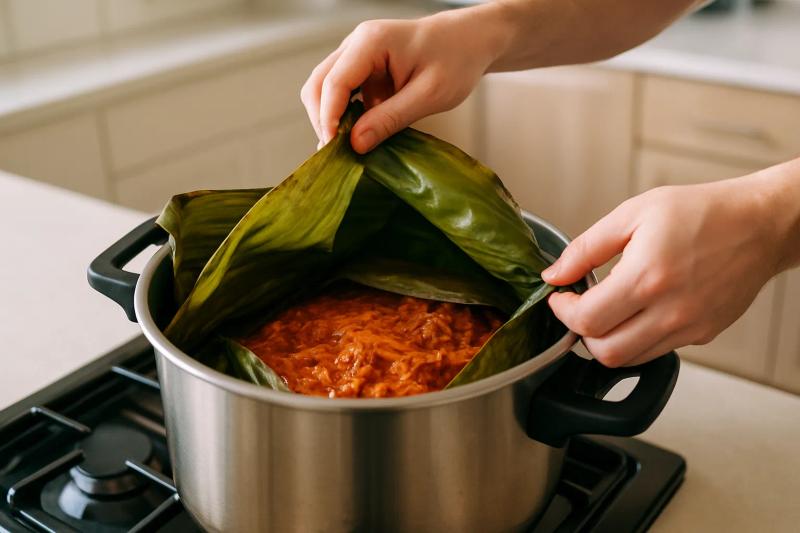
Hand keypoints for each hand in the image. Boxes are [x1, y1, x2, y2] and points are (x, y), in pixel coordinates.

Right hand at [300, 11, 498, 152]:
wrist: (471, 40)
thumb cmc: (458, 59)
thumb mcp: (429, 94)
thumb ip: (391, 119)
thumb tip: (355, 144)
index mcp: (371, 42)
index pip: (334, 83)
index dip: (328, 119)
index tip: (334, 150)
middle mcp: (356, 43)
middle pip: (318, 84)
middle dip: (323, 120)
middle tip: (337, 154)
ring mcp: (357, 54)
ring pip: (324, 89)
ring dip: (330, 119)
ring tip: (346, 149)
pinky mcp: (363, 68)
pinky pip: (342, 93)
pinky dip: (345, 116)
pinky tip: (358, 136)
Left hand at [542, 177, 779, 367]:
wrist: (760, 224)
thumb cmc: (701, 212)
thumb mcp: (633, 214)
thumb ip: (586, 248)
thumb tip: (554, 275)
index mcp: (647, 277)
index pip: (587, 321)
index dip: (563, 312)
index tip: (560, 296)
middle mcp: (671, 310)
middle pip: (605, 353)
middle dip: (581, 333)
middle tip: (580, 306)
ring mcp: (689, 327)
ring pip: (629, 359)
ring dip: (607, 340)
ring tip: (608, 308)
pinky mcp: (703, 335)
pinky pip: (656, 351)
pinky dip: (636, 338)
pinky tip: (638, 310)